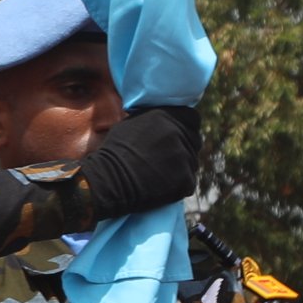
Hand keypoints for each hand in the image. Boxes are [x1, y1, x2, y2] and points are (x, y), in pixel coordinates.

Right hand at [73, 104, 203, 220]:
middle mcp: (179, 133)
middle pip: (193, 140)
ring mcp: (184, 156)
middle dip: (183, 148)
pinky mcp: (186, 179)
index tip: (179, 134)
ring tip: (160, 174)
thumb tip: (160, 119)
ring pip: (191, 161)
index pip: (191, 118)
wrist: (109, 180)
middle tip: (166, 158)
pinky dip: (178, 185)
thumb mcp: (129, 124)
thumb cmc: (113, 152)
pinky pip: (188, 181)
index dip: (186, 126)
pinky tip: (162, 186)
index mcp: (165, 116)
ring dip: (181, 167)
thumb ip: (151, 119)